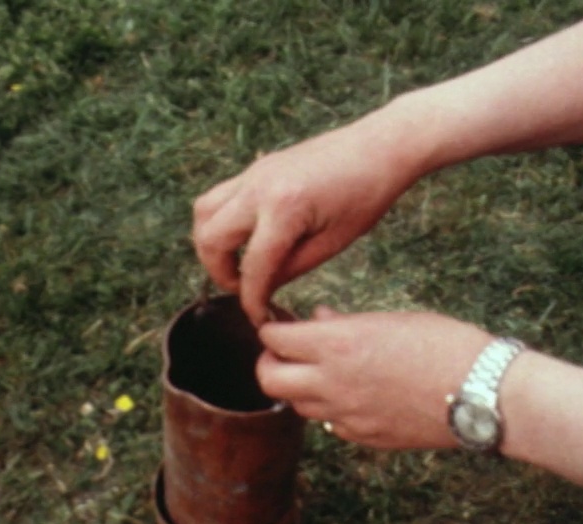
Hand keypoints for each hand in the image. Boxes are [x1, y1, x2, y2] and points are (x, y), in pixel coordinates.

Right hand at [192, 117, 418, 326]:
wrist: (378, 147)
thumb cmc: (366, 195)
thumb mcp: (332, 243)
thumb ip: (291, 269)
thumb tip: (262, 289)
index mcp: (284, 209)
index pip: (252, 268)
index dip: (251, 300)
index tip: (258, 317)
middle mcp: (259, 188)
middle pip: (211, 239)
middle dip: (220, 273)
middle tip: (243, 289)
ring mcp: (253, 173)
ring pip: (204, 212)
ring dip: (211, 244)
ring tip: (236, 264)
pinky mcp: (256, 168)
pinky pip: (219, 196)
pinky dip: (220, 221)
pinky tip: (246, 238)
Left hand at [255, 306, 494, 448]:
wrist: (482, 391)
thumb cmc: (445, 344)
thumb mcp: (392, 320)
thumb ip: (345, 324)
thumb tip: (318, 320)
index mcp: (337, 344)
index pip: (274, 337)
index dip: (272, 327)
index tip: (281, 322)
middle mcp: (332, 382)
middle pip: (268, 379)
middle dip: (269, 362)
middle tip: (284, 352)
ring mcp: (346, 415)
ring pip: (296, 405)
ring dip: (298, 387)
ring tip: (319, 371)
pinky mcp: (364, 437)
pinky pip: (329, 424)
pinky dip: (328, 409)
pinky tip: (350, 394)